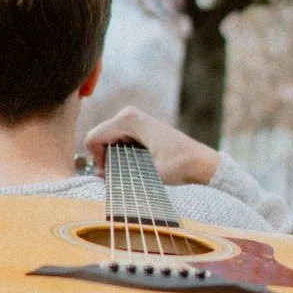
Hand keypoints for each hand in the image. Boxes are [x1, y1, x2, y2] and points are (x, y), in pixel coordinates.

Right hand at [82, 106, 219, 186]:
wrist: (200, 161)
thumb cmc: (178, 165)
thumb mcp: (148, 174)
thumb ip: (119, 175)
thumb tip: (97, 178)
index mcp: (128, 119)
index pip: (93, 138)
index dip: (97, 160)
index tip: (112, 173)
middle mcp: (127, 114)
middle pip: (97, 138)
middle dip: (103, 159)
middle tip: (121, 174)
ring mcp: (131, 118)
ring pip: (105, 141)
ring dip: (111, 158)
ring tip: (131, 169)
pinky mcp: (135, 126)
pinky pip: (114, 140)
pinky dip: (118, 154)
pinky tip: (135, 163)